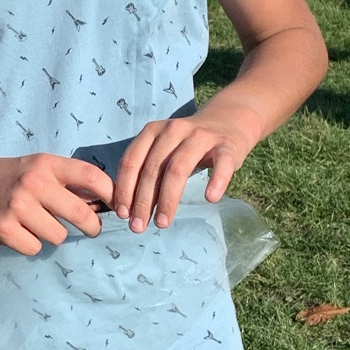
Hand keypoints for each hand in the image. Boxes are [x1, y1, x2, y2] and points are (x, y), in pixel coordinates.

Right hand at [0, 151, 112, 255]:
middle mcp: (33, 183)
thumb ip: (66, 180)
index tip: (116, 205)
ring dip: (53, 234)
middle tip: (91, 229)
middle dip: (92, 226)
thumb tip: (105, 203)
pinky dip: (32, 244)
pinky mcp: (5, 230)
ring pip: (59, 235)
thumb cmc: (9, 177)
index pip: (91, 175)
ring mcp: (18, 208)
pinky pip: (36, 248)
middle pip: (81, 214)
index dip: (110, 192)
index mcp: (46, 164)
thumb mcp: (38, 167)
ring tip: (37, 223)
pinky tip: (20, 231)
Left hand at [113, 107, 254, 232]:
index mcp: (153, 131)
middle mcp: (174, 130)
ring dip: (168, 198)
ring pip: (180, 168)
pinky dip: (216, 181)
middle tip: (138, 227)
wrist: (227, 122)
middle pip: (154, 168)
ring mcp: (201, 137)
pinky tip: (210, 198)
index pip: (132, 161)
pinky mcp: (226, 146)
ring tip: (162, 223)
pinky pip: (221, 164)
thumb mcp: (162, 149)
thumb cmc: (186, 145)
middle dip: (143, 201)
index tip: (122, 214)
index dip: (124, 189)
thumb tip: (127, 210)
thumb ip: (146, 171)